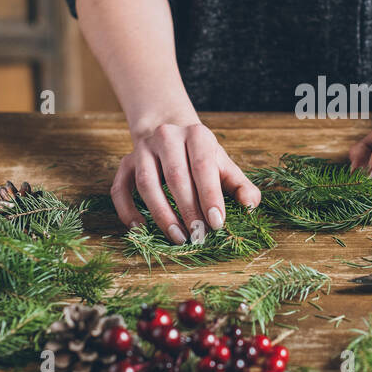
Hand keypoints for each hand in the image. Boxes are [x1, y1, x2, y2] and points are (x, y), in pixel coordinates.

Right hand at [111, 120, 261, 241]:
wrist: (171, 133)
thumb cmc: (202, 157)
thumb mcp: (224, 166)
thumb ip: (241, 186)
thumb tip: (251, 206)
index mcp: (197, 135)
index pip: (203, 166)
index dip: (210, 196)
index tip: (217, 223)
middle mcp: (167, 137)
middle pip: (176, 176)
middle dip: (188, 210)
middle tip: (198, 236)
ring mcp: (142, 149)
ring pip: (147, 183)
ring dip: (162, 214)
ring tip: (177, 237)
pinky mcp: (125, 163)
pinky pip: (120, 189)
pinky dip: (128, 211)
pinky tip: (141, 229)